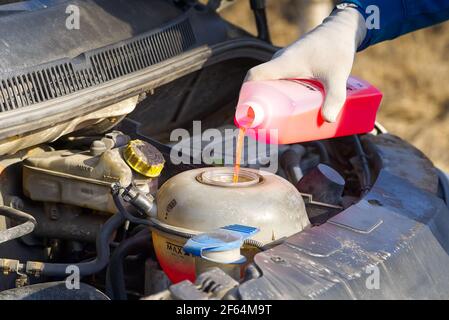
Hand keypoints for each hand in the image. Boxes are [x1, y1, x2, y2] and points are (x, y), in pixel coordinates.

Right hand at [245, 7, 366, 121]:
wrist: (341, 30)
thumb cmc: (337, 48)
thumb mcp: (337, 75)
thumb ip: (335, 97)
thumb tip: (329, 120)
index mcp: (284, 63)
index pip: (255, 76)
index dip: (246, 94)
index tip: (247, 113)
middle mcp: (280, 62)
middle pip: (260, 85)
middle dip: (259, 105)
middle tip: (265, 125)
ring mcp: (284, 64)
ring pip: (269, 84)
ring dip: (268, 101)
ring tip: (275, 121)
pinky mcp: (291, 66)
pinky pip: (277, 81)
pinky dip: (277, 95)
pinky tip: (285, 109)